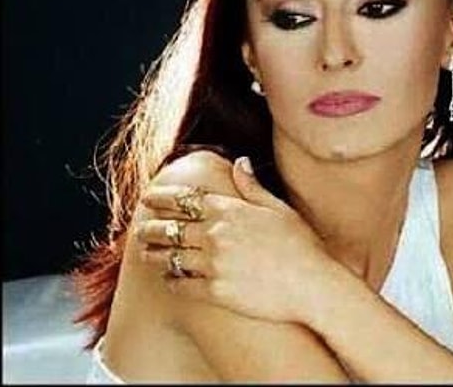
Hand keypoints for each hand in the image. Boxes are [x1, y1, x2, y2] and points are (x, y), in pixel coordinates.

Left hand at [136, 153, 332, 323]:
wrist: (312, 284)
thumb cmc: (300, 244)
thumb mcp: (278, 208)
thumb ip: (252, 186)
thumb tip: (239, 161)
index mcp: (229, 211)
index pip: (185, 199)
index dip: (162, 197)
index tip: (149, 196)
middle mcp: (216, 235)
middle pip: (171, 228)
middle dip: (150, 226)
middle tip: (139, 227)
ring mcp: (214, 264)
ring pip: (171, 256)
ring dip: (153, 254)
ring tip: (143, 253)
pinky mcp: (216, 292)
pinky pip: (183, 284)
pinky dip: (171, 280)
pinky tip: (167, 279)